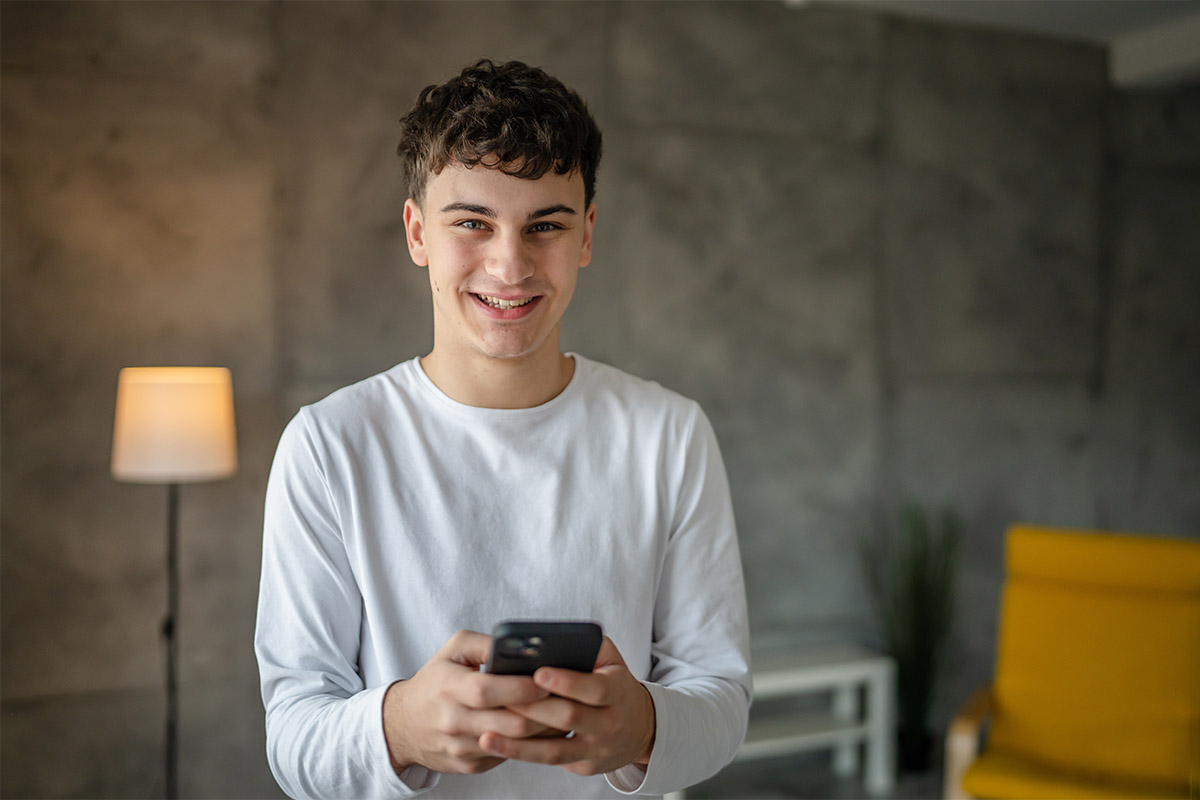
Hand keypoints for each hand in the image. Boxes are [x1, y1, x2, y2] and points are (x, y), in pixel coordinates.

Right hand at [382, 630, 554, 774]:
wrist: (402, 725)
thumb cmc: (435, 681)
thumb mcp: (453, 650)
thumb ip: (485, 643)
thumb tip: (520, 645)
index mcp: (449, 688)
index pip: (489, 690)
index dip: (522, 687)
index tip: (548, 679)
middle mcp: (454, 721)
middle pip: (510, 722)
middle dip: (545, 711)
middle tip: (570, 698)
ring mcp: (462, 748)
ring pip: (515, 743)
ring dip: (545, 730)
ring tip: (567, 713)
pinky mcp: (470, 765)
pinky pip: (508, 756)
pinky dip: (531, 744)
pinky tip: (547, 729)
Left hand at [478, 636, 656, 775]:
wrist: (638, 727)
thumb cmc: (613, 683)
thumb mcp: (610, 660)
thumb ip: (587, 645)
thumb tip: (549, 640)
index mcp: (618, 690)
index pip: (594, 688)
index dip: (566, 682)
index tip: (537, 673)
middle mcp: (611, 723)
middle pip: (569, 718)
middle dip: (533, 708)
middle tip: (499, 699)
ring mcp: (597, 748)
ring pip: (555, 750)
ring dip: (519, 744)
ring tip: (487, 735)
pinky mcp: (584, 765)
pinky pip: (551, 760)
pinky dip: (523, 754)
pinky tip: (497, 746)